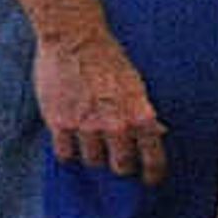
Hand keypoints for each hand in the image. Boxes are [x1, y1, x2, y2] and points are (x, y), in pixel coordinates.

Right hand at [34, 25, 166, 183]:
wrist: (74, 37)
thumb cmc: (107, 56)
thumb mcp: (135, 83)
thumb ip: (143, 112)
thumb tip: (157, 132)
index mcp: (140, 115)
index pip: (153, 159)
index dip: (153, 174)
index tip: (150, 180)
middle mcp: (116, 126)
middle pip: (121, 167)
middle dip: (121, 164)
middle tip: (117, 158)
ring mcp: (86, 127)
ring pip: (93, 161)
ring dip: (93, 154)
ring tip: (90, 141)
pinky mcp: (60, 123)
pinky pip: (65, 154)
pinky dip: (69, 151)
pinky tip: (70, 140)